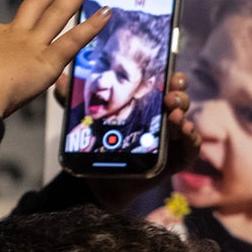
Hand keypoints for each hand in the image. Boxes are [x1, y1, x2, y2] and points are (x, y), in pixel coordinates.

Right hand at [0, 0, 108, 116]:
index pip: (5, 31)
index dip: (13, 33)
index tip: (15, 38)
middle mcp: (12, 35)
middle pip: (35, 4)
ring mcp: (31, 45)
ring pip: (57, 12)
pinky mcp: (47, 62)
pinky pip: (74, 40)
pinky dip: (92, 26)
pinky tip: (106, 12)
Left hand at [85, 71, 200, 212]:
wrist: (102, 180)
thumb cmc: (100, 145)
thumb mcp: (85, 120)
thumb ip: (72, 101)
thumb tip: (60, 80)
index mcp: (147, 102)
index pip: (163, 82)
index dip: (170, 74)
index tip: (169, 71)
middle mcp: (163, 116)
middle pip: (178, 97)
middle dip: (179, 91)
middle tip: (171, 93)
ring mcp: (173, 137)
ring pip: (185, 119)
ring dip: (182, 112)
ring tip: (174, 111)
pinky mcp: (177, 158)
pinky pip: (191, 147)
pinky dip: (191, 137)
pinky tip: (184, 131)